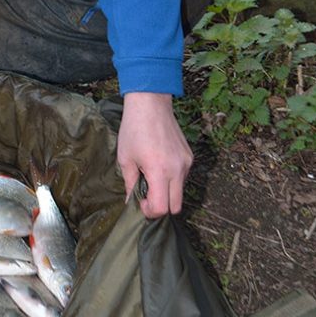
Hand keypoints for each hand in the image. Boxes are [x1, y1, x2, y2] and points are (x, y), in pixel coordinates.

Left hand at [117, 92, 191, 217]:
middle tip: (146, 195)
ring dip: (167, 192)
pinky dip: (172, 179)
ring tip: (150, 176)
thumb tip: (131, 202)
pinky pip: (183, 177)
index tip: (140, 202)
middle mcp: (177, 169)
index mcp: (159, 171)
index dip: (150, 211)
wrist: (150, 104)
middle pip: (176, 207)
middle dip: (160, 206)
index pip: (162, 208)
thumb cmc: (134, 129)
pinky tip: (159, 165)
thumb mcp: (126, 158)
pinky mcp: (189, 156)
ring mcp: (186, 163)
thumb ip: (130, 183)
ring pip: (180, 192)